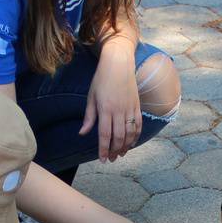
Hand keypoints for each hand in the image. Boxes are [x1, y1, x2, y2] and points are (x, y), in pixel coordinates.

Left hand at [79, 44, 141, 162]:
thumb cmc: (101, 79)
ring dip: (125, 146)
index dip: (104, 149)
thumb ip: (89, 117)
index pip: (105, 134)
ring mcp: (130, 108)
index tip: (102, 159)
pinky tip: (131, 143)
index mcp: (105, 109)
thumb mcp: (91, 97)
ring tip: (120, 154)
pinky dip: (136, 136)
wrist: (119, 63)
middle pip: (119, 137)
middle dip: (115, 150)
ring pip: (130, 133)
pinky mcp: (137, 106)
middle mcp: (119, 110)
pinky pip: (138, 125)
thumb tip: (83, 133)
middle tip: (111, 159)